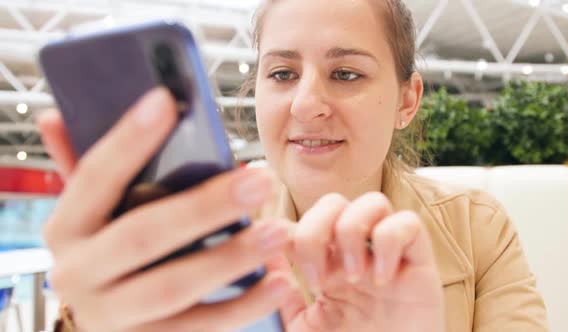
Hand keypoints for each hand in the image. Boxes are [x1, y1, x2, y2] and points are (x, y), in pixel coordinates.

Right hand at [38, 87, 293, 331]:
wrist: (105, 324)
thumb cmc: (107, 252)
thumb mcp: (92, 213)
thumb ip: (85, 168)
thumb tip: (56, 114)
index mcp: (66, 228)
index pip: (93, 176)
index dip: (127, 140)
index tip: (166, 101)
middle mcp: (78, 274)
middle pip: (141, 236)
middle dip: (204, 207)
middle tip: (258, 180)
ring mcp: (110, 316)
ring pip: (172, 287)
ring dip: (230, 258)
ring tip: (277, 231)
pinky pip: (200, 329)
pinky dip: (244, 307)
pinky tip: (279, 282)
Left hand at [277, 193, 443, 331]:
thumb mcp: (304, 328)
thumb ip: (283, 295)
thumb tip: (267, 256)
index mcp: (325, 263)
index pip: (301, 221)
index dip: (285, 234)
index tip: (279, 265)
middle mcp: (355, 251)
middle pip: (332, 202)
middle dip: (315, 231)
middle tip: (317, 278)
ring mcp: (387, 254)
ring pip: (372, 202)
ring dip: (353, 232)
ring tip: (352, 277)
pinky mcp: (419, 262)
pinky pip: (409, 222)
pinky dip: (390, 242)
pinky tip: (381, 279)